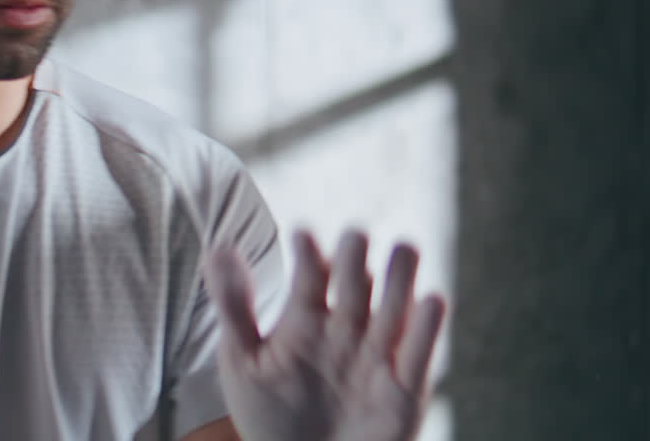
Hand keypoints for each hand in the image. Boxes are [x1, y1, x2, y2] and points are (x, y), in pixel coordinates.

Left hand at [204, 229, 445, 440]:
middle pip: (355, 283)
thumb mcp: (243, 361)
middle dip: (356, 260)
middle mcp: (346, 326)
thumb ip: (233, 307)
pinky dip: (427, 328)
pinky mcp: (405, 389)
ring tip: (404, 247)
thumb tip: (217, 249)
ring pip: (394, 307)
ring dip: (400, 279)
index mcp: (306, 314)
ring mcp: (376, 354)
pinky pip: (418, 354)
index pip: (310, 276)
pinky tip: (432, 300)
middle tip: (354, 235)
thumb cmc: (270, 413)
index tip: (302, 235)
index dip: (308, 255)